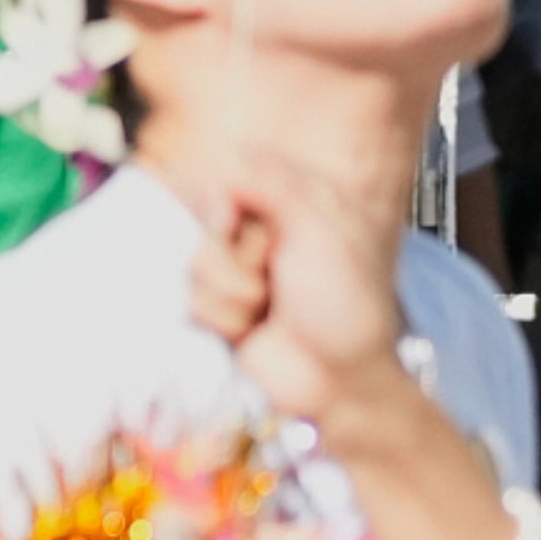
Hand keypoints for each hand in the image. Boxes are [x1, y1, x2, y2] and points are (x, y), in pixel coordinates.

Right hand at [181, 172, 424, 442]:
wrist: (341, 378)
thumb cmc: (346, 302)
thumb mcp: (322, 226)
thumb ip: (273, 181)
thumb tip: (227, 161)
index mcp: (289, 205)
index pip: (225, 180)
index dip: (224, 206)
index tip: (245, 226)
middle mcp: (259, 235)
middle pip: (205, 225)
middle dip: (236, 258)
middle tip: (275, 276)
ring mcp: (237, 275)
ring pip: (195, 268)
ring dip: (234, 295)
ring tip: (268, 310)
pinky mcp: (221, 312)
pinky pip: (194, 304)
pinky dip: (227, 320)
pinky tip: (255, 330)